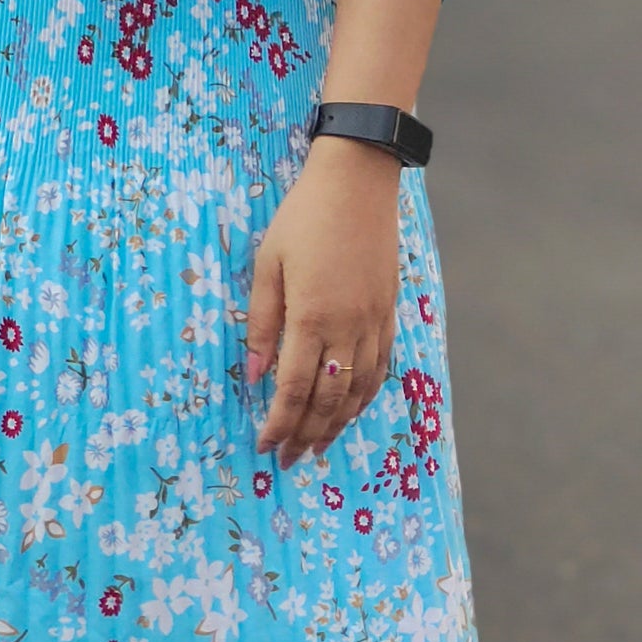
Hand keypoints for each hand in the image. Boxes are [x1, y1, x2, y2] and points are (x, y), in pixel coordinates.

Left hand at [246, 137, 400, 466]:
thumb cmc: (303, 218)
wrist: (359, 182)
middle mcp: (349, 326)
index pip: (295, 387)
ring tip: (317, 446)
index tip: (266, 445)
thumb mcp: (268, 264)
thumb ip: (262, 322)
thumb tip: (252, 374)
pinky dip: (364, 396)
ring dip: (337, 424)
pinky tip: (351, 409)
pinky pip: (380, 367)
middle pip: (329, 398)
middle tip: (289, 459)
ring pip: (358, 389)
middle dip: (306, 433)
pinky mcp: (389, 312)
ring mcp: (374, 321)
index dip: (280, 422)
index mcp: (313, 316)